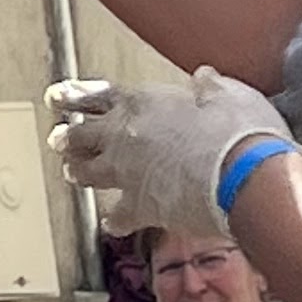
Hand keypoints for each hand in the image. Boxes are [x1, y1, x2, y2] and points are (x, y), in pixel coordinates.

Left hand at [46, 65, 287, 238]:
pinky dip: (113, 221)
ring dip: (78, 171)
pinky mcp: (138, 207)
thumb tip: (205, 78)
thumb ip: (211, 86)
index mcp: (141, 102)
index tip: (55, 97)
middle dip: (66, 137)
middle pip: (80, 135)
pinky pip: (116, 216)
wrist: (246, 176)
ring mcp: (126, 172)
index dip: (72, 96)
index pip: (96, 95)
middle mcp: (124, 135)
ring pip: (86, 172)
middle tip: (57, 138)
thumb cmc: (241, 131)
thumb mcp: (230, 94)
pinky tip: (112, 223)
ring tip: (72, 172)